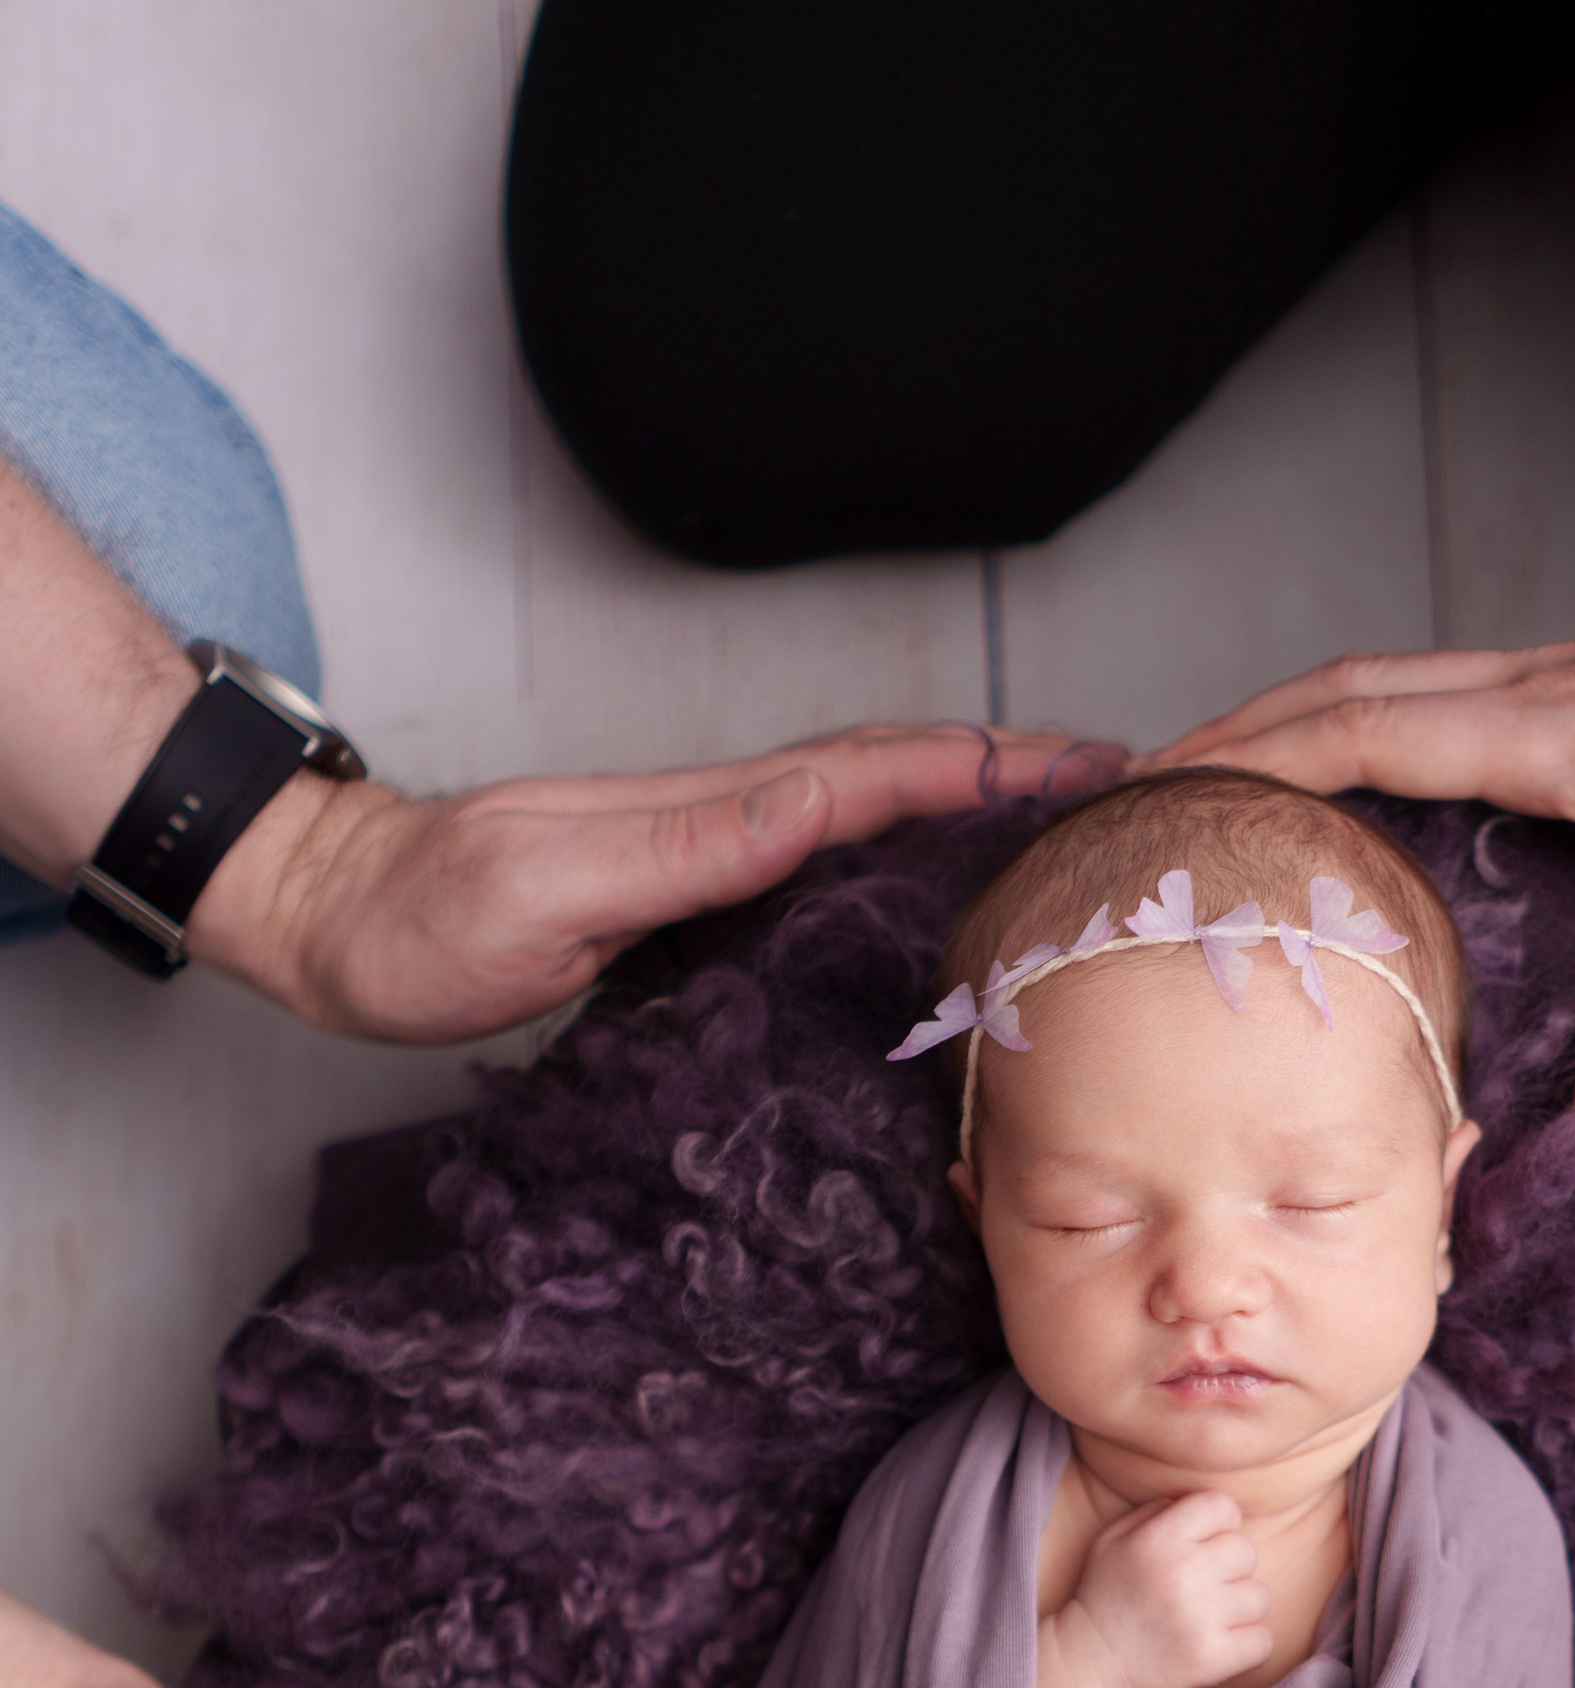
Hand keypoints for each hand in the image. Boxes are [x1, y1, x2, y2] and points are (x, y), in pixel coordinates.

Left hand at [189, 722, 1122, 1045]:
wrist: (333, 917)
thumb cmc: (422, 923)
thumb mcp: (545, 888)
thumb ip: (679, 850)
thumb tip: (808, 805)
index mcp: (707, 815)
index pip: (875, 774)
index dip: (987, 766)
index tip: (1092, 764)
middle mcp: (721, 820)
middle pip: (894, 777)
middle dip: (1013, 769)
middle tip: (1127, 781)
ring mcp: (706, 853)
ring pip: (868, 813)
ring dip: (972, 805)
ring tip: (1068, 819)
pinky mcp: (686, 896)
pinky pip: (821, 860)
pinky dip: (898, 852)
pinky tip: (934, 882)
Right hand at [1036, 1491, 1270, 1687]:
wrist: (1090, 1667)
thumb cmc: (1106, 1598)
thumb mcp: (1112, 1541)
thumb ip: (1155, 1512)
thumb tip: (1194, 1502)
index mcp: (1158, 1539)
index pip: (1222, 1507)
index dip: (1219, 1526)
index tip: (1204, 1547)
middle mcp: (1183, 1572)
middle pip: (1246, 1551)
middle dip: (1229, 1570)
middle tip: (1201, 1591)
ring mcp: (1200, 1618)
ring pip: (1258, 1597)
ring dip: (1239, 1610)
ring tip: (1207, 1621)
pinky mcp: (1213, 1658)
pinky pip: (1263, 1641)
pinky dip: (1247, 1646)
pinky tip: (1219, 1646)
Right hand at [1153, 480, 1574, 1155]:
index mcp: (1555, 732)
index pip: (1362, 735)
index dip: (1251, 764)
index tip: (1160, 796)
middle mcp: (1539, 689)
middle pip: (1343, 691)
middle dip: (1235, 734)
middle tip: (1145, 791)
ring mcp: (1564, 678)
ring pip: (1388, 684)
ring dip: (1294, 721)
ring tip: (1220, 781)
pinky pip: (1442, 700)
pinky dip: (1369, 727)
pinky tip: (1366, 780)